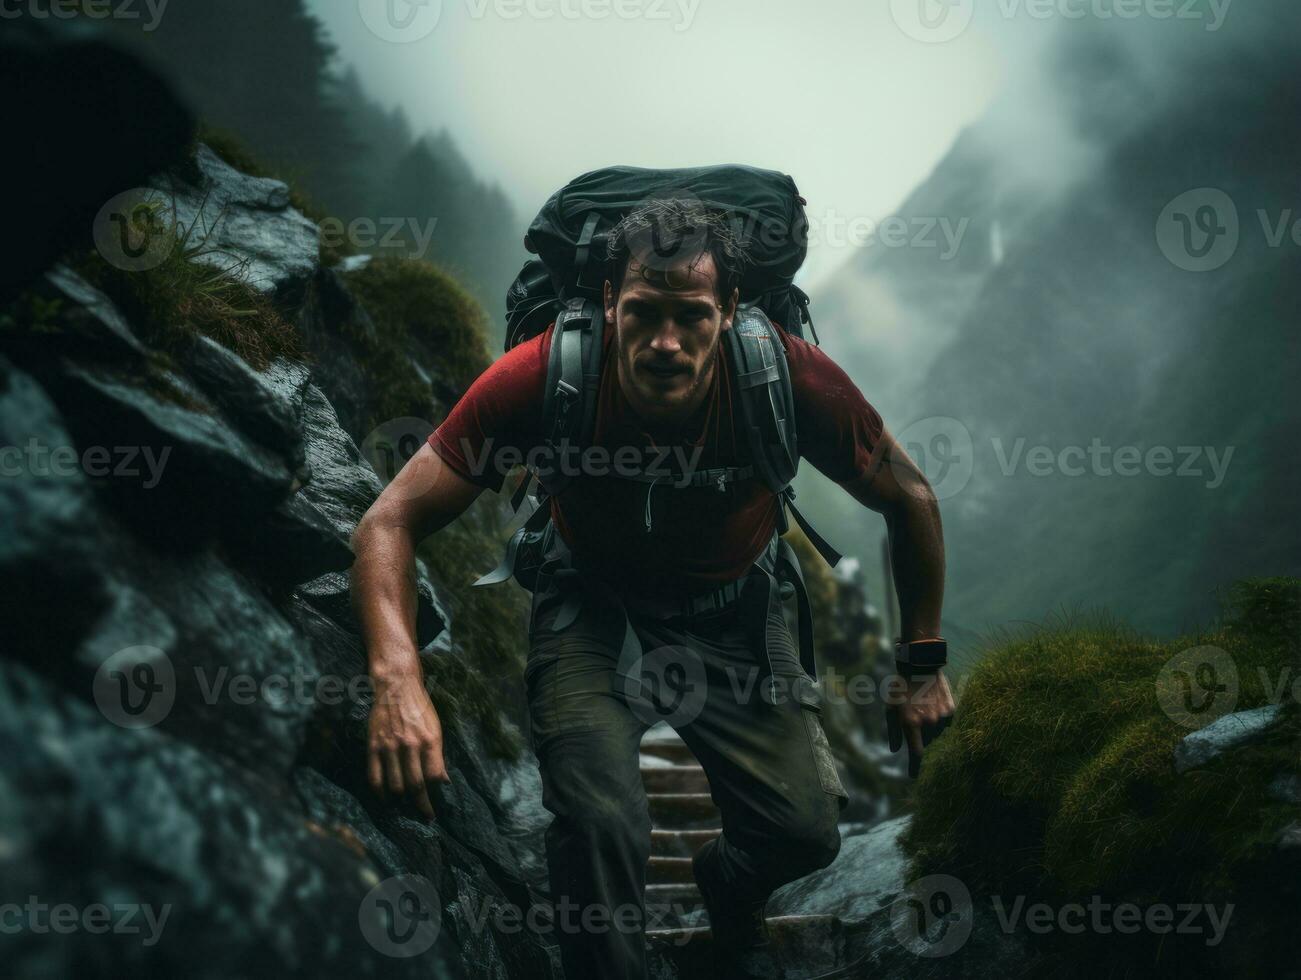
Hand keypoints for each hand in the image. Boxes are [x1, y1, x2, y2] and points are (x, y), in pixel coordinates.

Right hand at [367, 670, 450, 817]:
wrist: (397, 687)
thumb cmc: (420, 708)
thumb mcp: (437, 729)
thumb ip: (438, 756)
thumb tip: (444, 781)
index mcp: (430, 741)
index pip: (433, 778)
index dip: (434, 796)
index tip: (434, 808)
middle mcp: (410, 745)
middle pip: (415, 786)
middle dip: (421, 805)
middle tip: (424, 816)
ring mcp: (390, 747)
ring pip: (395, 785)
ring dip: (400, 801)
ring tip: (405, 808)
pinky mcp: (374, 746)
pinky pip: (375, 776)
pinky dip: (380, 792)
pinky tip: (385, 799)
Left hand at [886, 669, 954, 778]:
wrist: (920, 666)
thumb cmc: (900, 688)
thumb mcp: (890, 708)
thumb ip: (894, 731)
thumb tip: (895, 750)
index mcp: (911, 724)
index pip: (916, 753)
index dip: (915, 767)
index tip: (913, 776)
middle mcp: (928, 723)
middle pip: (927, 742)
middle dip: (920, 737)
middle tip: (915, 720)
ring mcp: (941, 717)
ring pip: (937, 733)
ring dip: (931, 728)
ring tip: (923, 709)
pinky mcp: (951, 710)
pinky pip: (946, 723)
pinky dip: (940, 719)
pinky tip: (933, 705)